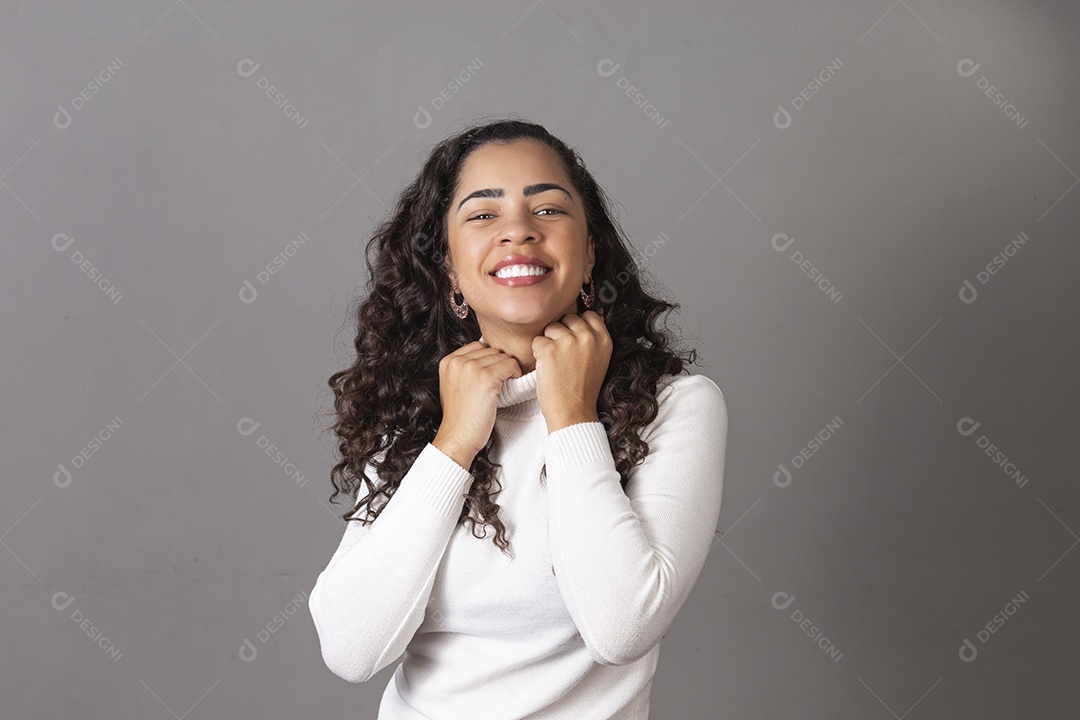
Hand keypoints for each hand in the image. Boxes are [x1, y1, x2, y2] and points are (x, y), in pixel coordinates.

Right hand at [432, 341, 522, 468]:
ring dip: (507, 370)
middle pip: (491, 350)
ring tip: (502, 386)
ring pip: (502, 356)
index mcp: (448, 361)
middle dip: (498, 364)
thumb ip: (464, 368)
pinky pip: (510, 365)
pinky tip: (509, 386)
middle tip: (499, 382)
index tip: (491, 374)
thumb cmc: (460, 417)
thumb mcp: (453, 385)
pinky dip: (515, 374)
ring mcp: (471, 368)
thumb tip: (487, 357)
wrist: (457, 437)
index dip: (489, 360)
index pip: (478, 346)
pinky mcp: (486, 378)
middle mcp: (458, 361)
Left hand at [531, 310, 611, 433]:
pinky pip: (537, 341)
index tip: (574, 339)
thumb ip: (593, 338)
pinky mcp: (550, 349)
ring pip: (551, 327)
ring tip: (556, 363)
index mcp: (603, 339)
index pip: (588, 315)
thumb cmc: (582, 389)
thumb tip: (583, 318)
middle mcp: (588, 337)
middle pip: (568, 318)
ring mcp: (568, 342)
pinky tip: (547, 367)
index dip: (577, 326)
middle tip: (564, 356)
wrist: (573, 412)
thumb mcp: (598, 360)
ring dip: (549, 342)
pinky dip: (538, 353)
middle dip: (562, 333)